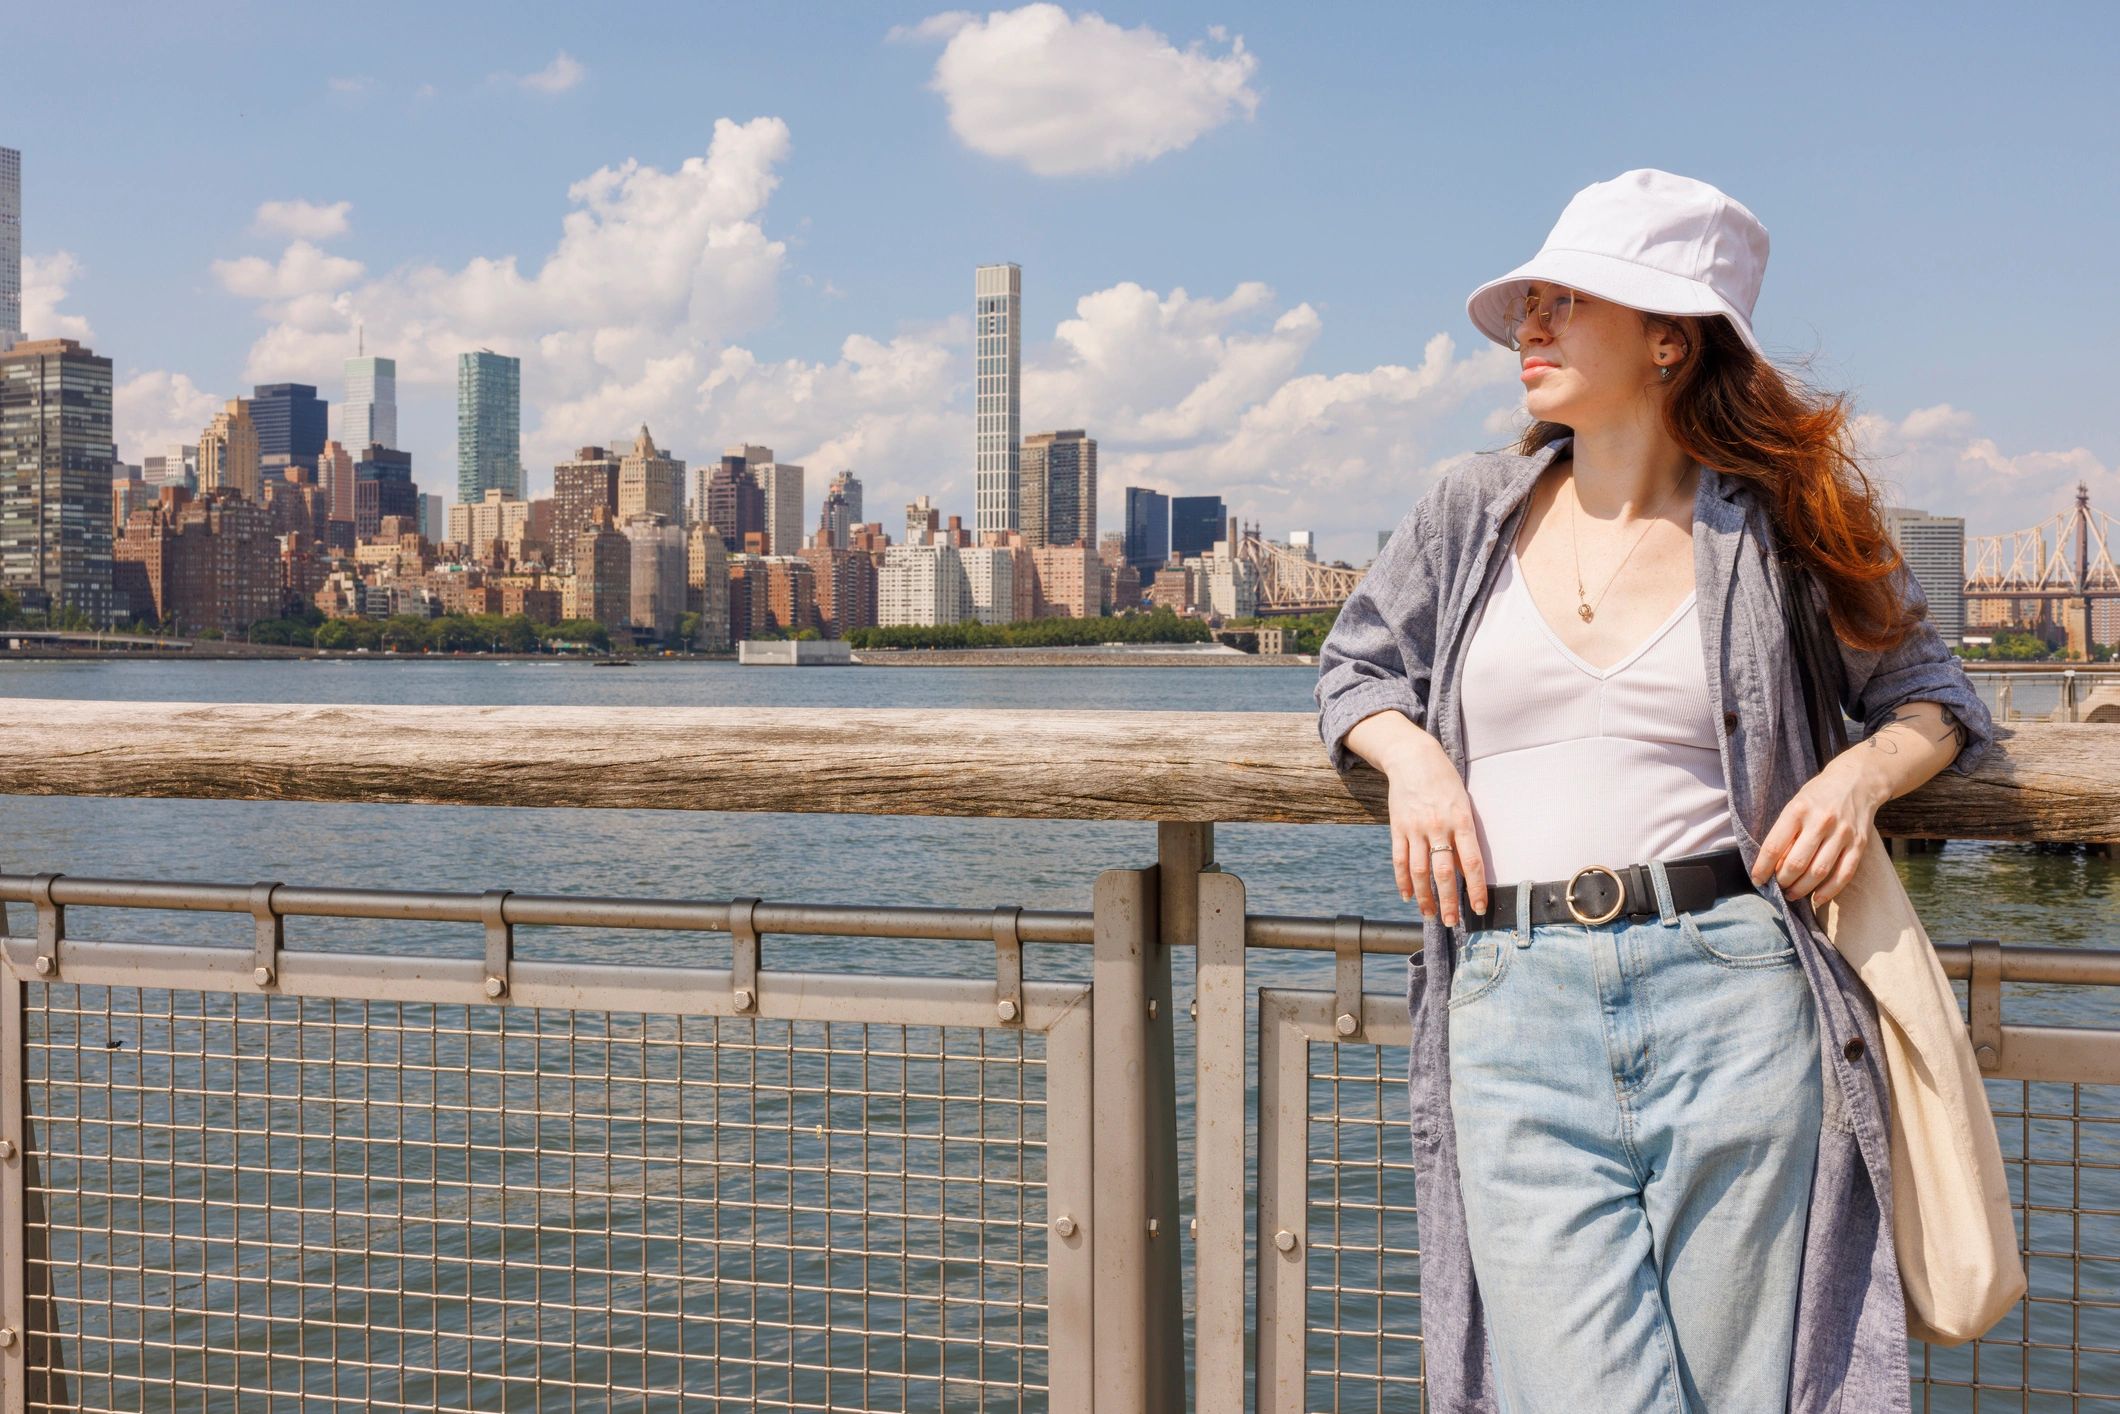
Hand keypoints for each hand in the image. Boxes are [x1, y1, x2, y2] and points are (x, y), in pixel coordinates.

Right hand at [1381, 736, 1489, 927]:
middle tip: (1451, 921)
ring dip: (1425, 897)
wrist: (1413, 757)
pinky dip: (1403, 881)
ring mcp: (1415, 828)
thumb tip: (1465, 870)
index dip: (1476, 889)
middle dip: (1449, 901)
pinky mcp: (1397, 827)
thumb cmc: (1445, 781)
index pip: (1472, 862)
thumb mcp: (1463, 804)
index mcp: (1461, 820)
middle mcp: (1437, 826)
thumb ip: (1464, 836)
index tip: (1479, 908)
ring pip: (1419, 871)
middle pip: (1443, 872)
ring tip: (1430, 914)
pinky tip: (1408, 896)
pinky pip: (1399, 860)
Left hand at [1750, 758, 1888, 904]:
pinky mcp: (1859, 844)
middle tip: (1777, 887)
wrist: (1857, 781)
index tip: (1757, 880)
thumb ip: (1785, 831)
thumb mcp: (1795, 804)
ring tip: (1792, 894)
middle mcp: (1821, 821)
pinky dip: (1828, 891)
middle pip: (1796, 863)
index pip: (1774, 846)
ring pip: (1819, 872)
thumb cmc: (1818, 795)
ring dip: (1802, 889)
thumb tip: (1772, 865)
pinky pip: (1844, 875)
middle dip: (1782, 881)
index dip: (1762, 867)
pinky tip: (1816, 898)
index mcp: (1798, 810)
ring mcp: (1843, 834)